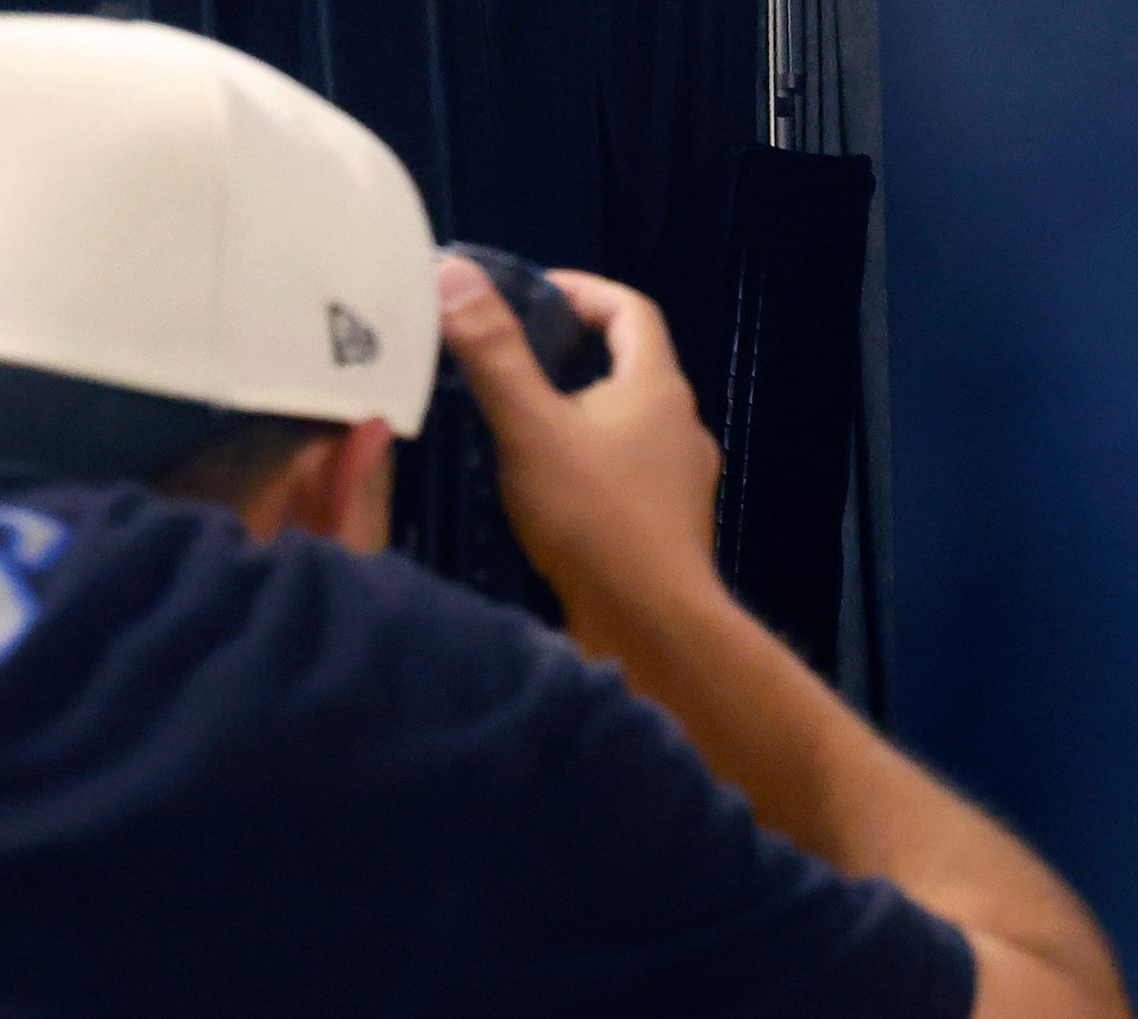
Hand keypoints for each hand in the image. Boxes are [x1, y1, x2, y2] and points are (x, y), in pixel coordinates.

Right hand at [436, 255, 722, 619]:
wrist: (653, 624)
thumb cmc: (595, 519)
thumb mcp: (530, 428)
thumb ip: (493, 353)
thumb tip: (454, 274)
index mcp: (658, 387)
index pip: (631, 309)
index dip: (582, 291)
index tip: (533, 296)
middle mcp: (682, 424)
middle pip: (632, 363)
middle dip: (575, 351)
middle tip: (513, 356)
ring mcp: (682, 477)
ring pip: (630, 421)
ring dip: (581, 409)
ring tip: (520, 417)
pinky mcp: (670, 522)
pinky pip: (630, 469)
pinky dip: (592, 457)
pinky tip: (549, 482)